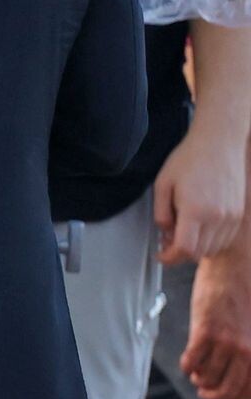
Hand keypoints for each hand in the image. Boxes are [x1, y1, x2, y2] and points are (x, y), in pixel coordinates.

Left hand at [153, 124, 246, 265]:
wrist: (219, 141)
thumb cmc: (191, 158)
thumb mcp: (163, 184)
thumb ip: (160, 213)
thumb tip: (165, 233)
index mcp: (196, 210)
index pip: (184, 249)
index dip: (169, 258)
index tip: (161, 256)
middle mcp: (217, 217)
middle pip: (198, 253)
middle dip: (179, 253)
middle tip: (168, 240)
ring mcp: (231, 216)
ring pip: (212, 249)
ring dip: (196, 248)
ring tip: (184, 230)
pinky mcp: (238, 213)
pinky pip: (224, 239)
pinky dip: (210, 241)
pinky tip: (199, 227)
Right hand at [180, 246, 250, 398]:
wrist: (235, 261)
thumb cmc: (243, 294)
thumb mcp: (250, 329)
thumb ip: (245, 358)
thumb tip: (233, 398)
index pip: (249, 392)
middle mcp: (245, 348)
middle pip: (227, 391)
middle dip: (212, 395)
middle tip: (204, 389)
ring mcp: (226, 340)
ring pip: (207, 377)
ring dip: (198, 378)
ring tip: (196, 370)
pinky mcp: (206, 330)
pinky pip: (191, 361)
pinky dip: (187, 366)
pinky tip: (187, 360)